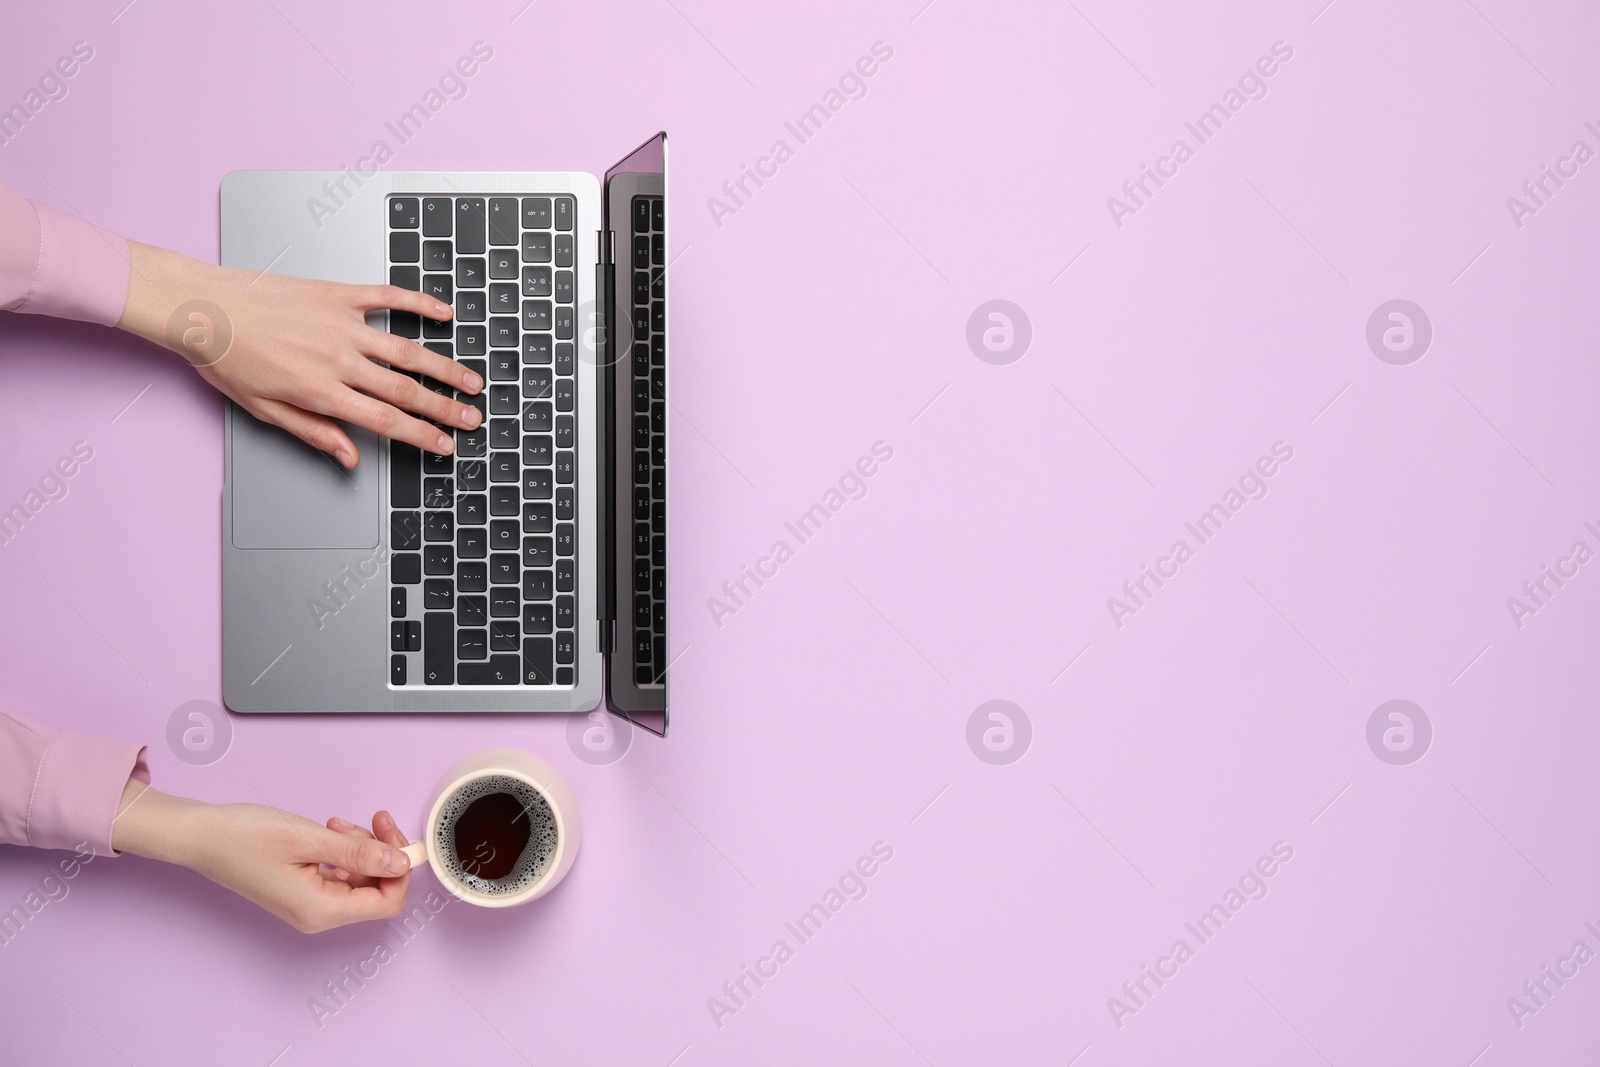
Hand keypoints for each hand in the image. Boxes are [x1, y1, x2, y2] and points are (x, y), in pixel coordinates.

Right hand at [111, 781, 412, 933]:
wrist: (200, 836)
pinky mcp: (301, 890)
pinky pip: (339, 874)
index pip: (388, 902)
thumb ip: (358, 853)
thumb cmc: (245, 837)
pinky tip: (330, 830)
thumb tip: (400, 862)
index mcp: (322, 911)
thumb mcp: (309, 839)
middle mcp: (318, 915)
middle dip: (382, 852)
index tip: (393, 835)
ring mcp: (309, 904)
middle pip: (376, 889)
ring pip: (359, 878)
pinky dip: (342, 850)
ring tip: (338, 823)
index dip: (400, 869)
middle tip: (373, 820)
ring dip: (360, 847)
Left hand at [116, 241, 482, 468]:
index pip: (385, 421)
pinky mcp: (337, 295)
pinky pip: (388, 299)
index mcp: (320, 392)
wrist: (199, 307)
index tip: (445, 444)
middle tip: (473, 418)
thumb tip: (349, 456)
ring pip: (406, 350)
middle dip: (445, 408)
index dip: (421, 435)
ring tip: (470, 380)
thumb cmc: (224, 358)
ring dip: (444, 366)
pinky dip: (419, 304)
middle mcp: (338, 359)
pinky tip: (443, 315)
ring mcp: (341, 324)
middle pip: (405, 390)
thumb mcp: (263, 409)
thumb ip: (313, 432)